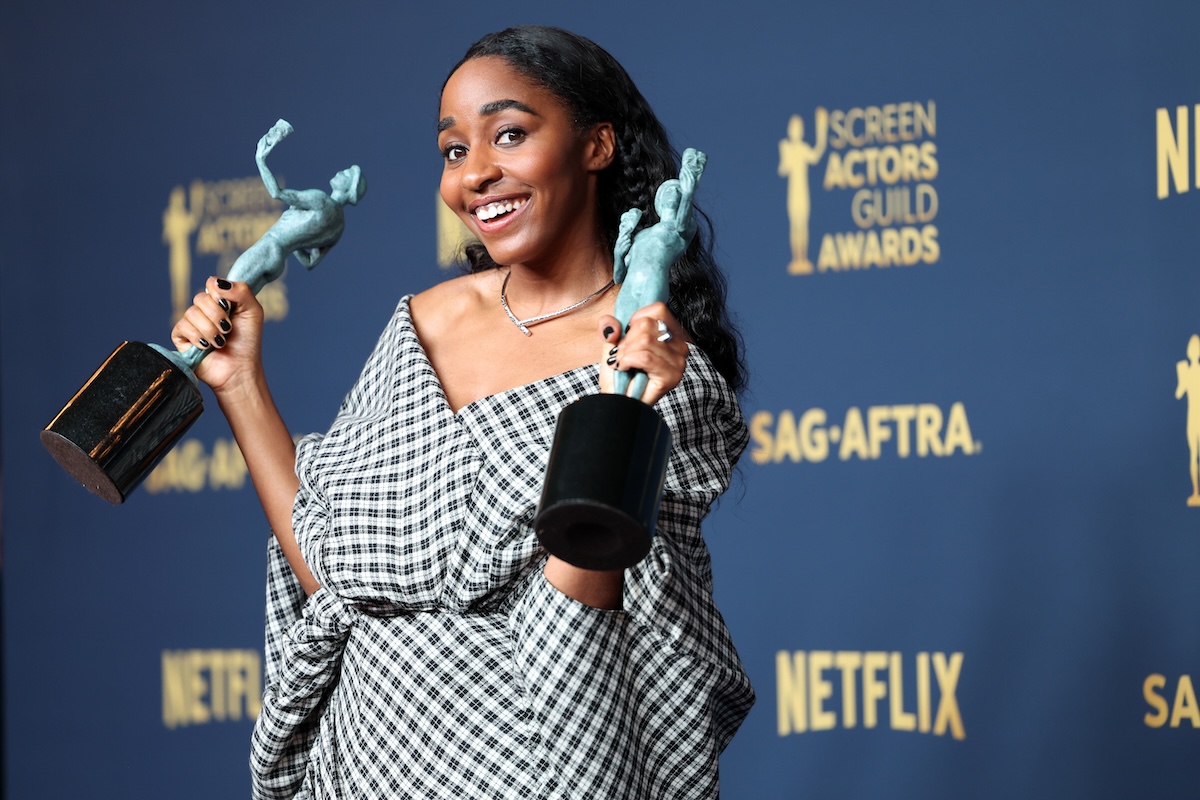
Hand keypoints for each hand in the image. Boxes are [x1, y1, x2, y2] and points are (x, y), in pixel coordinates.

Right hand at [170, 276, 263, 396]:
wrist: (240, 369)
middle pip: (200, 298)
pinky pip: (183, 327)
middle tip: (228, 329)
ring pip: (192, 313)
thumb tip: (216, 282)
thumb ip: (241, 290)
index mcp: (220, 301)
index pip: (211, 283)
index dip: (221, 295)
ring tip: (220, 342)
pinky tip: (207, 347)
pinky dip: (198, 337)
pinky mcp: (181, 338)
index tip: (231, 308)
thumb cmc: (248, 341)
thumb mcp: (253, 311)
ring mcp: (192, 323)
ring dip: (211, 329)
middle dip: (218, 315)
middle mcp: (204, 310)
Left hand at [597, 301, 688, 405]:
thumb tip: (611, 325)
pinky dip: (628, 361)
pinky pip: (645, 357)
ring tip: (624, 365)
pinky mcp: (672, 376)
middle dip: (626, 341)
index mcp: (671, 333)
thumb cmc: (619, 375)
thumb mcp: (612, 343)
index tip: (629, 338)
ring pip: (644, 340)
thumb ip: (609, 326)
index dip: (636, 320)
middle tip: (624, 357)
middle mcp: (680, 345)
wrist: (617, 402)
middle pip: (647, 324)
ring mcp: (679, 361)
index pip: (658, 309)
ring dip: (625, 354)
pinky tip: (626, 369)